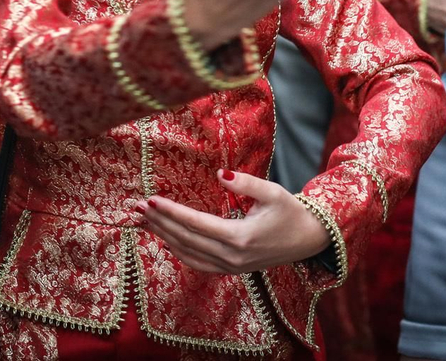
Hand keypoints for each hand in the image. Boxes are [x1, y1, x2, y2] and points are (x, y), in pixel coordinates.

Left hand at [132, 170, 329, 274]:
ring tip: (144, 220)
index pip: (195, 223)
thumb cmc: (290, 212)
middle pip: (185, 239)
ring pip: (188, 253)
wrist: (308, 240)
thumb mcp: (273, 193)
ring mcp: (231, 267)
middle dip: (159, 222)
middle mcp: (231, 257)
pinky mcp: (231, 270)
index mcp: (239, 237)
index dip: (171, 212)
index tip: (151, 200)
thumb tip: (220, 174)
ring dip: (164, 235)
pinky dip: (179, 251)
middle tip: (137, 207)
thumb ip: (245, 183)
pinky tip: (166, 238)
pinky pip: (198, 264)